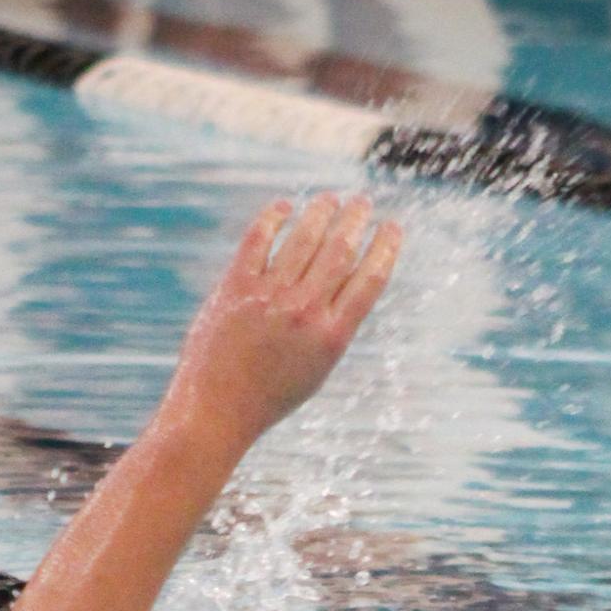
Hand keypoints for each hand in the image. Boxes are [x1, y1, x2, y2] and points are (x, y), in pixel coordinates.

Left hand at [162, 193, 401, 451]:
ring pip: (303, 237)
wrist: (216, 411)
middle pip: (340, 250)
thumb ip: (331, 326)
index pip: (370, 278)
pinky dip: (274, 217)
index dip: (386, 246)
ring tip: (330, 200)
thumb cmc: (268, 396)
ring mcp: (269, 297)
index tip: (393, 227)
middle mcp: (304, 312)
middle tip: (362, 203)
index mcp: (331, 336)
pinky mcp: (236, 288)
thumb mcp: (315, 369)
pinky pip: (259, 239)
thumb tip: (345, 279)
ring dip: (321, 212)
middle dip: (355, 219)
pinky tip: (284, 206)